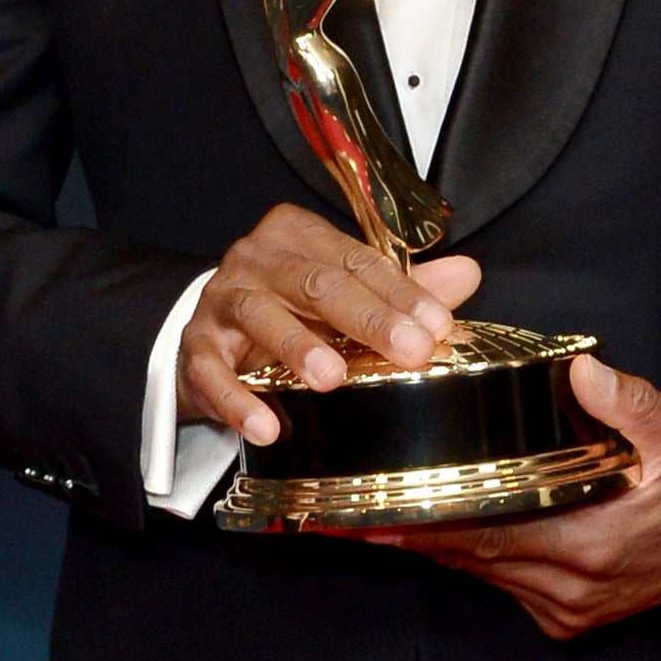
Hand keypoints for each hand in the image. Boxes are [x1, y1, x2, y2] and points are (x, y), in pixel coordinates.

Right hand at [181, 203, 480, 443]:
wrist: (211, 337)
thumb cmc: (288, 309)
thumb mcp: (343, 294)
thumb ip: (400, 287)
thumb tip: (467, 274)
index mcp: (297, 234)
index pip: (356, 258)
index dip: (400, 292)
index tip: (438, 325)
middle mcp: (256, 257)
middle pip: (315, 281)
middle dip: (366, 317)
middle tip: (409, 350)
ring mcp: (221, 299)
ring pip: (260, 314)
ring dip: (297, 347)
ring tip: (332, 378)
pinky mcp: (194, 346)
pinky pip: (212, 371)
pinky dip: (238, 399)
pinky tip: (267, 425)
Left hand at [361, 354, 660, 640]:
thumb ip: (631, 402)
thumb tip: (584, 371)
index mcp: (591, 544)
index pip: (486, 531)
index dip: (423, 521)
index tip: (370, 506)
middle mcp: (568, 583)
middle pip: (469, 553)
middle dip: (408, 528)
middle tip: (344, 503)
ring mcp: (563, 603)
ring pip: (478, 569)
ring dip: (429, 541)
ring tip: (370, 510)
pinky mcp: (562, 609)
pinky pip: (498, 578)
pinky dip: (464, 551)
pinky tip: (432, 526)